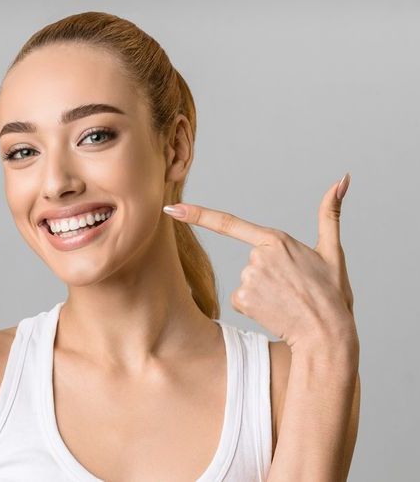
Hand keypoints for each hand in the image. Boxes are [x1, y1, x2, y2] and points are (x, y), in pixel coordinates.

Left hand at [163, 174, 355, 350]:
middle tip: (293, 289)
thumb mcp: (333, 252)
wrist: (327, 334)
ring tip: (287, 301)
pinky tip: (275, 311)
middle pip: (251, 262)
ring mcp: (248, 278)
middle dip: (269, 275)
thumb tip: (342, 180)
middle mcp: (257, 256)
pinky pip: (241, 299)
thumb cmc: (331, 295)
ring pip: (246, 282)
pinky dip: (255, 306)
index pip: (229, 222)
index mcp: (276, 240)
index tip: (171, 208)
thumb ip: (331, 214)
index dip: (197, 214)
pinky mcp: (242, 299)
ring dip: (264, 292)